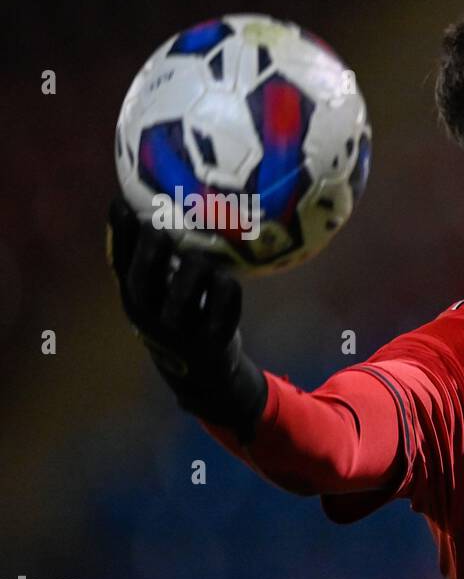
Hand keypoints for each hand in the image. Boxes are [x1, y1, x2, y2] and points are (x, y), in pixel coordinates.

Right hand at [107, 195, 266, 441]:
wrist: (201, 374)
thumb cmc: (178, 319)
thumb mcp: (157, 296)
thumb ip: (150, 262)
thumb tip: (144, 211)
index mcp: (135, 301)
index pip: (120, 264)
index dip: (121, 233)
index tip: (122, 203)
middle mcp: (152, 316)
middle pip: (145, 274)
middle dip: (155, 245)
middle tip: (165, 227)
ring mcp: (181, 329)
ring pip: (191, 277)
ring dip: (198, 261)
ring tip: (203, 257)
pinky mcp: (213, 338)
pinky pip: (225, 294)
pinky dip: (228, 285)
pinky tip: (228, 280)